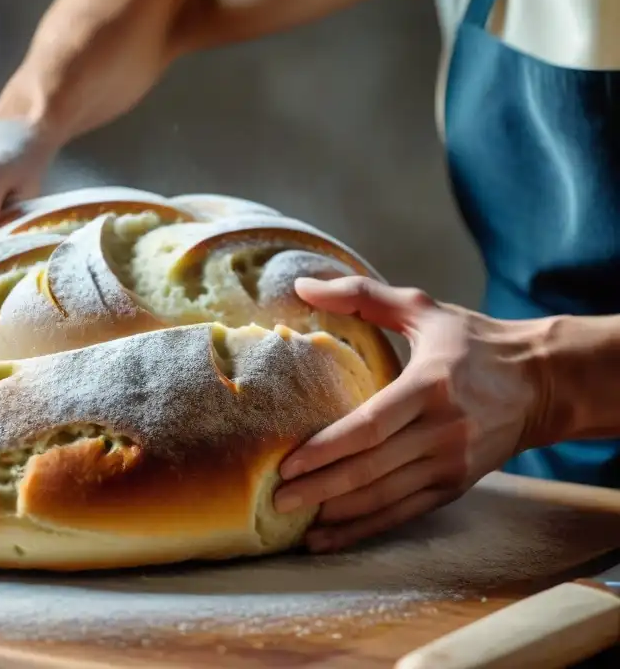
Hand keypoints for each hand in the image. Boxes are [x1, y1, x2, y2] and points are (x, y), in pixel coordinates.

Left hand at [271, 276, 550, 552]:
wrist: (543, 382)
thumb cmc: (474, 342)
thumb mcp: (423, 308)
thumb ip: (362, 295)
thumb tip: (303, 284)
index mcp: (430, 386)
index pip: (371, 426)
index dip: (328, 448)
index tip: (288, 463)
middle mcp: (443, 431)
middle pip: (372, 468)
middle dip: (321, 487)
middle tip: (277, 498)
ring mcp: (452, 464)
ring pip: (385, 497)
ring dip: (338, 513)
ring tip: (293, 518)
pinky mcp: (455, 486)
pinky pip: (404, 513)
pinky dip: (366, 528)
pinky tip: (329, 536)